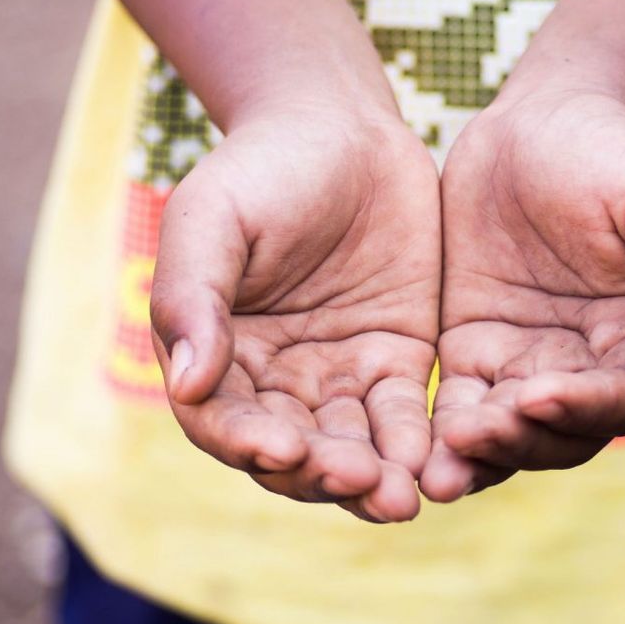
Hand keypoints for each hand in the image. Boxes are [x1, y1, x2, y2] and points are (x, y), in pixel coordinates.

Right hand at [150, 101, 439, 522]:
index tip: (279, 450)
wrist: (340, 126)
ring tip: (403, 497)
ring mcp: (338, 376)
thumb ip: (192, 296)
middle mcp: (276, 381)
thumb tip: (188, 383)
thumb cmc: (261, 168)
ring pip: (352, 446)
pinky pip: (404, 414)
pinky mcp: (395, 361)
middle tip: (360, 483)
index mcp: (218, 356)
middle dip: (323, 474)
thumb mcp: (211, 219)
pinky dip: (416, 441)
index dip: (248, 444)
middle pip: (293, 450)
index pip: (224, 422)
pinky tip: (437, 460)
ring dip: (374, 476)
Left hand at [421, 90, 624, 501]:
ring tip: (437, 470)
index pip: (623, 397)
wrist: (540, 118)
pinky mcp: (474, 350)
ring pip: (508, 433)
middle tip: (470, 436)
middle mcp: (589, 365)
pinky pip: (459, 404)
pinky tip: (410, 447)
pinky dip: (439, 434)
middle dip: (519, 442)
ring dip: (478, 456)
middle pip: (561, 433)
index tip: (536, 396)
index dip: (584, 406)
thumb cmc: (613, 149)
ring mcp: (528, 362)